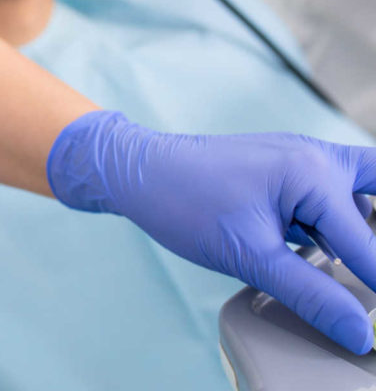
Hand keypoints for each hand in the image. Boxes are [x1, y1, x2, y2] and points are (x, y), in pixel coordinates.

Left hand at [48, 110, 375, 354]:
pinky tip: (323, 251)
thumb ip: (311, 294)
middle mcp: (316, 156)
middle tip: (366, 279)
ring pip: (360, 190)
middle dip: (374, 238)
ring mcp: (300, 158)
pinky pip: (330, 192)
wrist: (136, 171)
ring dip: (361, 227)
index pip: (369, 246)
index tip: (374, 324)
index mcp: (315, 173)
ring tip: (352, 271)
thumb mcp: (250, 257)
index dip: (374, 289)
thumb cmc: (185, 204)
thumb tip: (358, 332)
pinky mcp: (284, 168)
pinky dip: (336, 220)